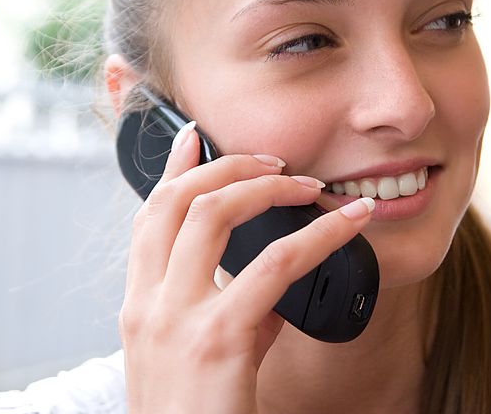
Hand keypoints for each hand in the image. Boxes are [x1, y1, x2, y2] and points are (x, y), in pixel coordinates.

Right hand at [119, 121, 373, 412]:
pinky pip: (276, 264)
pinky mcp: (217, 339)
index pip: (147, 216)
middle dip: (227, 165)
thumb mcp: (204, 355)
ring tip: (309, 185)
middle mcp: (147, 305)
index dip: (172, 169)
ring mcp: (176, 320)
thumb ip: (234, 307)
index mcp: (139, 305)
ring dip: (268, 187)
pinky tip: (351, 223)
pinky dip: (321, 235)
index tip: (194, 135)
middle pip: (177, 201)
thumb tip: (278, 269)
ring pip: (215, 214)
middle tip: (274, 160)